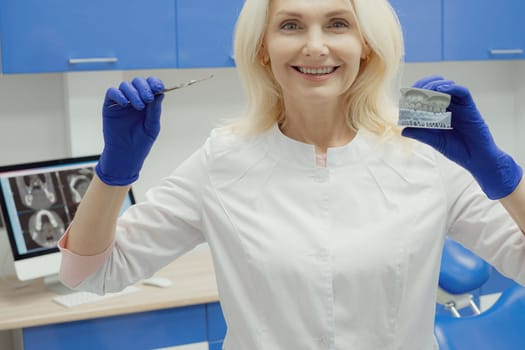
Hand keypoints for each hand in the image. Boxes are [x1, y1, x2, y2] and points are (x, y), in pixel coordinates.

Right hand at [96, 77, 164, 185]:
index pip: (150, 85)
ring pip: (125, 85)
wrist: (126, 153)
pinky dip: (119, 95)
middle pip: (138, 82)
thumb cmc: (141, 141)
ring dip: (133, 93)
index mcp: (147, 102)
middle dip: (144, 87)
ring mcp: (122, 101)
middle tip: (148, 98)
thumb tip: (161, 93)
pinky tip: (125, 105)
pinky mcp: (110, 106)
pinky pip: (112, 92)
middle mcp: (134, 99)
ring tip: (138, 107)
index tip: (159, 87)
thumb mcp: (152, 126)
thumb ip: (155, 110)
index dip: (154, 83)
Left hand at [401, 75, 521, 199]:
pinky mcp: (470, 107)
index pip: (427, 95)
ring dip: (435, 85)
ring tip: (425, 92)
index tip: (407, 94)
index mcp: (439, 112)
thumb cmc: (457, 150)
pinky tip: (440, 91)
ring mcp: (460, 106)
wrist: (476, 158)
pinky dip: (451, 88)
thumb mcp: (434, 141)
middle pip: (436, 86)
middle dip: (424, 85)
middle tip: (415, 91)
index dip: (417, 91)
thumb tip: (403, 130)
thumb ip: (420, 133)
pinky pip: (462, 92)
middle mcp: (449, 106)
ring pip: (448, 86)